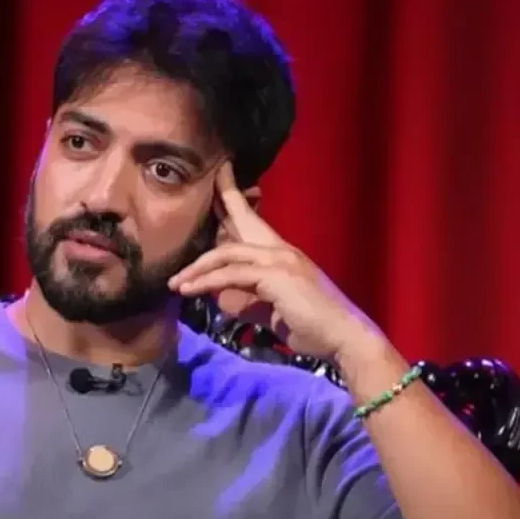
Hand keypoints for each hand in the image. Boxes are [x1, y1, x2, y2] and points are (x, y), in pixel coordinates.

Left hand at [167, 162, 383, 363]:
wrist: (344, 338)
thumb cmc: (312, 327)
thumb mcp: (272, 310)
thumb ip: (248, 300)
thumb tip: (221, 298)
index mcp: (282, 253)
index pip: (253, 221)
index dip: (234, 200)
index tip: (220, 180)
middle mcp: (280, 249)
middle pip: (242, 218)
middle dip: (222, 198)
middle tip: (204, 180)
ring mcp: (280, 259)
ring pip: (227, 251)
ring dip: (197, 267)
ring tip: (176, 281)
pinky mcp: (276, 275)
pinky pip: (232, 274)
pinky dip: (208, 282)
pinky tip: (190, 290)